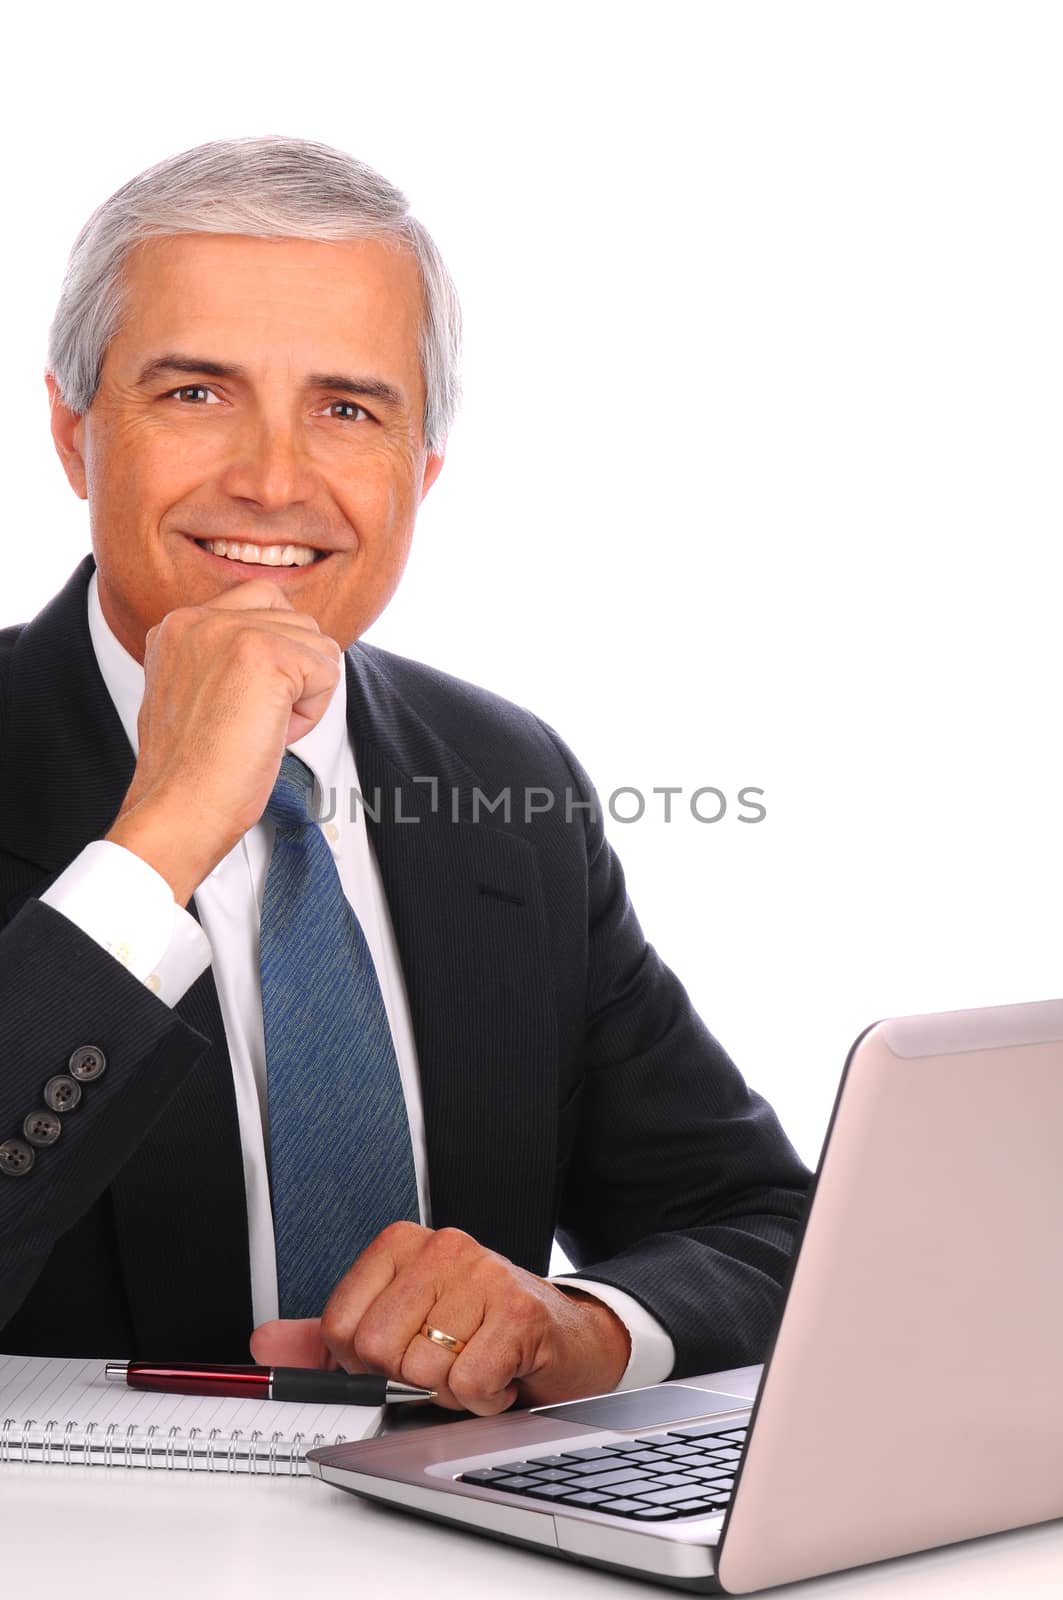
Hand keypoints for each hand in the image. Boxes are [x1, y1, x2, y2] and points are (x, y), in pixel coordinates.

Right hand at [105, 579, 341, 902]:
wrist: (179, 811)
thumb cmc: (191, 774)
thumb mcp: (195, 695)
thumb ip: (225, 659)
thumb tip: (286, 652)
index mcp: (177, 627)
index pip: (261, 603)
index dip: (274, 659)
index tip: (240, 706)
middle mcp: (197, 618)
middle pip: (295, 619)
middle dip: (292, 675)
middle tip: (250, 720)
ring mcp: (229, 630)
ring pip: (317, 643)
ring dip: (303, 695)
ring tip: (257, 727)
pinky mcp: (264, 652)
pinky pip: (328, 670)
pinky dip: (312, 713)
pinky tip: (271, 734)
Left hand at [249, 1223, 631, 1415]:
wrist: (565, 1338)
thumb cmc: (479, 1332)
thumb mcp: (399, 1329)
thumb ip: (327, 1339)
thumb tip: (266, 1343)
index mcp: (400, 1245)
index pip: (338, 1325)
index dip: (363, 1362)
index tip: (400, 1354)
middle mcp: (441, 1247)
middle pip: (376, 1350)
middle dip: (408, 1378)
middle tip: (444, 1362)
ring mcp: (482, 1273)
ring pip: (422, 1370)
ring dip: (451, 1390)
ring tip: (476, 1363)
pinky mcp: (519, 1311)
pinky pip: (469, 1383)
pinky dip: (484, 1398)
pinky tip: (501, 1372)